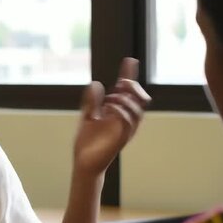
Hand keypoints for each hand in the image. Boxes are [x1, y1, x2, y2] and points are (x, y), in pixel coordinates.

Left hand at [73, 57, 150, 175]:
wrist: (84, 162)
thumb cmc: (87, 142)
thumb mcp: (87, 116)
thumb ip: (92, 101)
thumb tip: (96, 83)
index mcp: (117, 112)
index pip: (126, 92)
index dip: (128, 75)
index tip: (129, 60)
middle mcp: (124, 119)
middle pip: (139, 97)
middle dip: (132, 86)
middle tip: (121, 82)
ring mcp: (125, 128)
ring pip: (137, 108)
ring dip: (126, 99)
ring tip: (111, 98)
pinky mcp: (122, 138)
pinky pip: (129, 121)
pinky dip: (122, 111)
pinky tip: (110, 108)